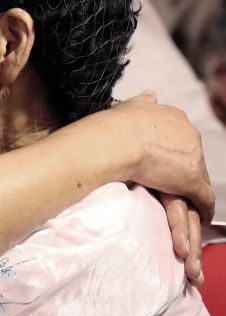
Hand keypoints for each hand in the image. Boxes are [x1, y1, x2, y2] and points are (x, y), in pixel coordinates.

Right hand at [101, 91, 212, 283]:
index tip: (165, 163)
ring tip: (189, 215)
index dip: (172, 154)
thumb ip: (141, 103)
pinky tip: (200, 222)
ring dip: (192, 201)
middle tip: (175, 188)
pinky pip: (203, 199)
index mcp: (172, 117)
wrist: (114, 140)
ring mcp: (192, 157)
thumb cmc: (112, 126)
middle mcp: (187, 133)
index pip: (179, 139)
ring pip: (197, 182)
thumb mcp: (129, 107)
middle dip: (183, 175)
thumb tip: (151, 94)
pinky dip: (203, 211)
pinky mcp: (191, 179)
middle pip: (190, 160)